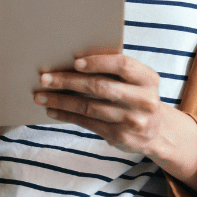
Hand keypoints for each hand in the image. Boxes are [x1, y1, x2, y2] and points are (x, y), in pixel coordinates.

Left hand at [34, 53, 169, 156]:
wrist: (156, 131)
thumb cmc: (135, 95)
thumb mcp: (135, 80)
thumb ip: (114, 70)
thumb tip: (71, 59)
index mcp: (148, 78)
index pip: (122, 65)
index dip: (98, 62)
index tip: (74, 61)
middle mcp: (144, 100)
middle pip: (100, 87)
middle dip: (68, 81)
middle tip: (45, 78)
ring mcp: (133, 121)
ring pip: (89, 107)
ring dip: (61, 101)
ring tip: (40, 96)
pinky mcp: (120, 136)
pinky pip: (87, 123)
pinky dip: (66, 115)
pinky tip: (52, 110)